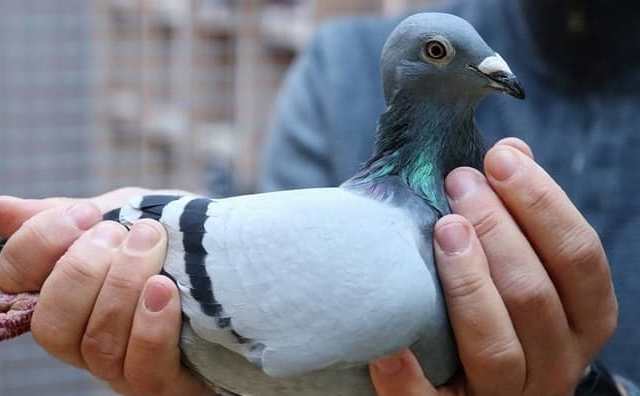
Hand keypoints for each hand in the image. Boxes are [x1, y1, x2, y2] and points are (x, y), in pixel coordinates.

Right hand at [0, 189, 209, 394]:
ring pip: (98, 343)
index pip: (13, 281)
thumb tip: (1, 208)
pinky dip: (151, 325)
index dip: (40, 245)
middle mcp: (85, 337)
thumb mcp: (123, 216)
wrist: (237, 265)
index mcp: (65, 295)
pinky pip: (143, 366)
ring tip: (152, 246)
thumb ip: (67, 216)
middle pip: (53, 323)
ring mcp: (122, 366)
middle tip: (125, 233)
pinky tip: (165, 290)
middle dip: (86, 270)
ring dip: (124, 288)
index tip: (89, 214)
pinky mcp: (164, 383)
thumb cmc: (171, 243)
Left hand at [370, 139, 617, 395]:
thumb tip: (511, 150)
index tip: (501, 159)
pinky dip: (409, 376)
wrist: (489, 390)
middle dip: (499, 229)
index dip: (543, 203)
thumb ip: (525, 217)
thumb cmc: (509, 311)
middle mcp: (556, 363)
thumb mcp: (532, 270)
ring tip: (443, 229)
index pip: (579, 258)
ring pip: (495, 347)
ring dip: (469, 283)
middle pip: (534, 296)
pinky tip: (389, 345)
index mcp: (583, 320)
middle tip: (459, 182)